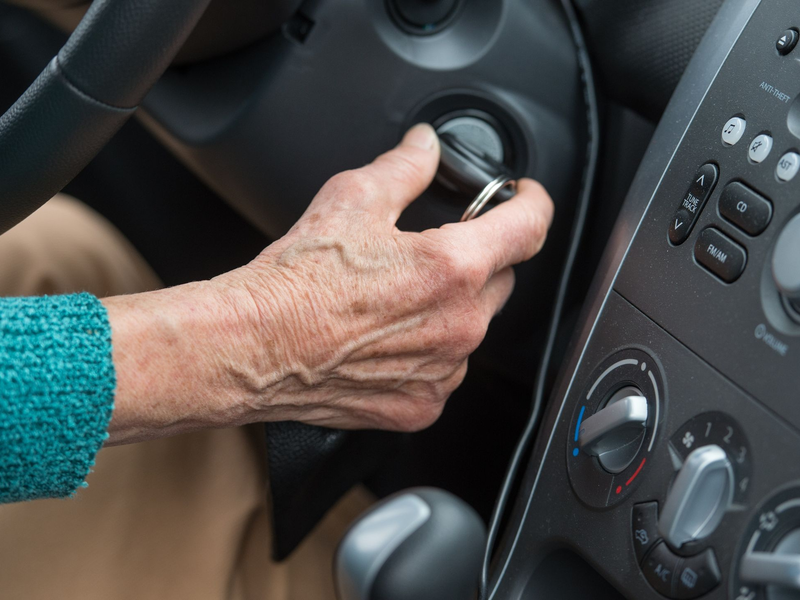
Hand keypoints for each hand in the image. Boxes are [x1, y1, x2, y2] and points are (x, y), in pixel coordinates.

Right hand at [104, 124, 552, 442]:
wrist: (253, 348)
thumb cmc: (295, 283)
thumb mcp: (352, 199)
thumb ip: (405, 166)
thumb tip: (426, 146)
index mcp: (452, 267)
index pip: (529, 227)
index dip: (531, 203)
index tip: (523, 198)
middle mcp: (459, 324)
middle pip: (500, 279)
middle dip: (477, 259)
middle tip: (427, 252)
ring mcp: (443, 372)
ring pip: (473, 327)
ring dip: (452, 309)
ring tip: (394, 301)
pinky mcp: (421, 405)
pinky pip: (446, 370)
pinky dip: (430, 353)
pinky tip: (386, 339)